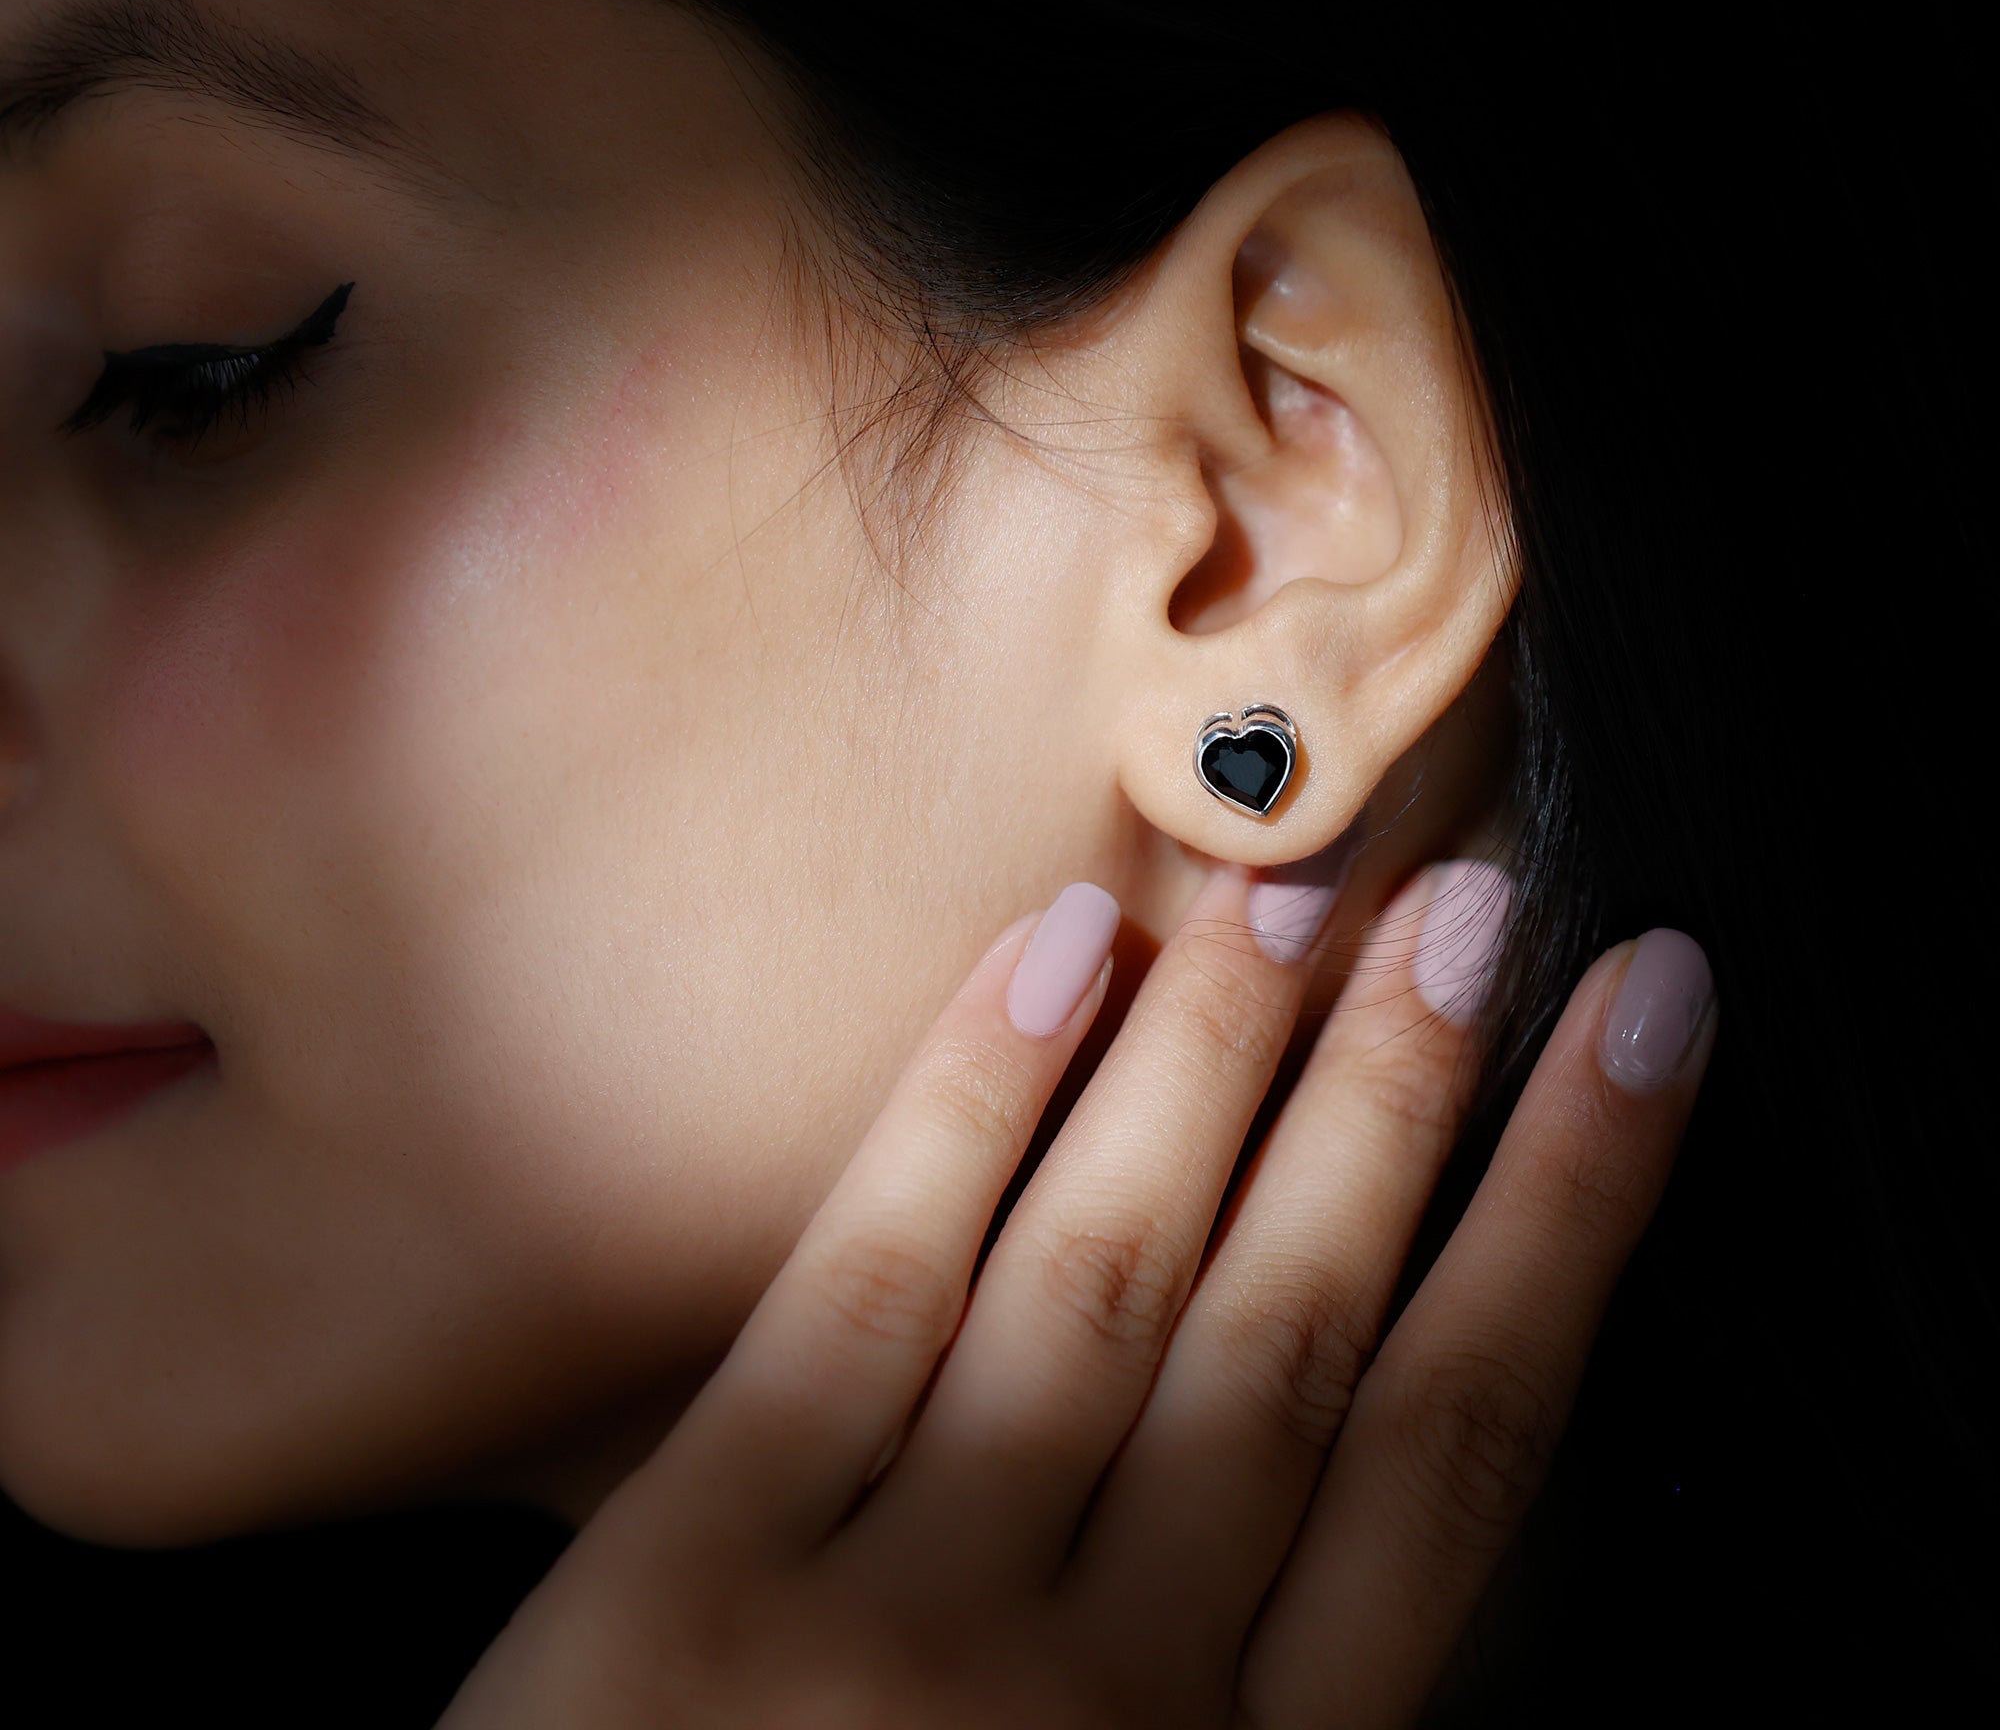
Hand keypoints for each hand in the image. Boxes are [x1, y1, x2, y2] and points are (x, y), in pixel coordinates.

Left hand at [441, 862, 1715, 1727]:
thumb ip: (1273, 1684)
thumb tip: (1397, 1410)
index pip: (1458, 1447)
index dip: (1566, 1215)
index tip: (1634, 1027)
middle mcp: (1114, 1697)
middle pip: (1298, 1330)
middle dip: (1405, 1098)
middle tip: (1481, 897)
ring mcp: (903, 1622)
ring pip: (1107, 1279)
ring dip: (1217, 1064)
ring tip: (1294, 888)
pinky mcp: (702, 1567)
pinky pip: (871, 1286)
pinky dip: (973, 1102)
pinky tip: (1055, 946)